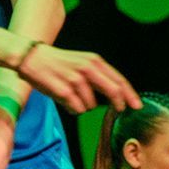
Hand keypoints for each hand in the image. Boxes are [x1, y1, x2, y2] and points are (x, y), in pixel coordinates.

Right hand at [16, 43, 140, 114]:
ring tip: (72, 97)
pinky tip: (65, 101)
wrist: (31, 57)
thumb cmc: (58, 63)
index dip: (130, 94)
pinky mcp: (64, 91)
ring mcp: (75, 80)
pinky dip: (73, 109)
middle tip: (119, 111)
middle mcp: (87, 68)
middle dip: (119, 103)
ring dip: (84, 106)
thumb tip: (115, 95)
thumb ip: (97, 75)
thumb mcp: (81, 62)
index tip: (137, 106)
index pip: (118, 79)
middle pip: (113, 91)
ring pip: (91, 105)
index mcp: (94, 61)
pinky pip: (77, 109)